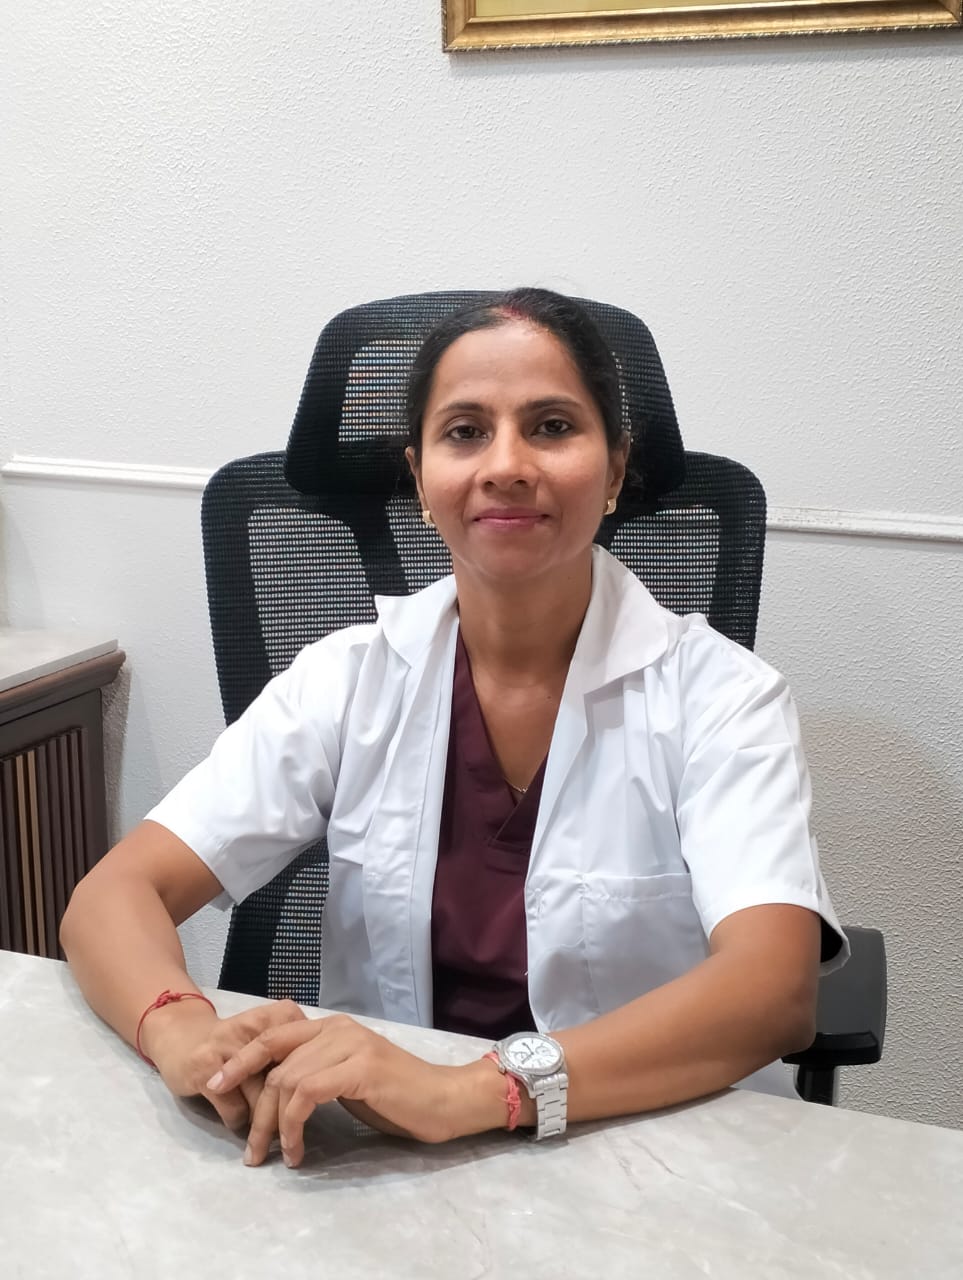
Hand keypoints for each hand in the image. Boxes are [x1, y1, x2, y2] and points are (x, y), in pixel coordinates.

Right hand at [142, 997, 307, 1132]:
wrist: (180, 1034)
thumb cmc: (237, 1042)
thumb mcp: (272, 1037)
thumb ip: (298, 1053)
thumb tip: (324, 1089)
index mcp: (280, 1016)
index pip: (308, 1058)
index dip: (313, 1088)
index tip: (315, 1111)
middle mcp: (255, 1026)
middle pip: (284, 1080)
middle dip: (290, 1113)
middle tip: (294, 1137)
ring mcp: (227, 1046)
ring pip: (261, 1098)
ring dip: (266, 1125)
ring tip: (266, 1140)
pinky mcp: (204, 1068)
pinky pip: (235, 1109)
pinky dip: (239, 1123)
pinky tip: (239, 1124)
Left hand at [207, 1014, 504, 1166]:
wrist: (445, 1101)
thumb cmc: (400, 1097)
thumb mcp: (349, 1080)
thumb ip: (317, 1073)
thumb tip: (277, 1090)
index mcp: (334, 1027)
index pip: (273, 1035)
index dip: (240, 1059)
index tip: (215, 1085)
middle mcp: (338, 1028)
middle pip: (273, 1058)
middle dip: (251, 1103)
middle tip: (247, 1146)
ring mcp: (350, 1045)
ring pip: (287, 1079)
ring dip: (272, 1124)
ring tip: (273, 1155)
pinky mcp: (360, 1068)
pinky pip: (307, 1094)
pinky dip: (294, 1124)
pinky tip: (298, 1149)